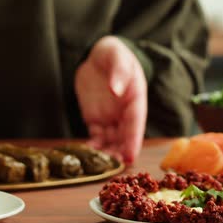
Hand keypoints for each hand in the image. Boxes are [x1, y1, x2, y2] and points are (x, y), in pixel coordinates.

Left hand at [74, 36, 146, 163]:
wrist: (98, 55)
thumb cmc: (113, 54)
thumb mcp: (116, 56)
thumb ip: (118, 71)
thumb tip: (115, 89)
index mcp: (134, 100)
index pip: (135, 124)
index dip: (133, 141)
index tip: (130, 156)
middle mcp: (124, 112)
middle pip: (123, 137)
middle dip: (119, 153)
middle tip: (113, 168)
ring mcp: (110, 117)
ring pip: (110, 140)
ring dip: (106, 153)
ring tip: (100, 166)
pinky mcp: (95, 118)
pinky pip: (95, 136)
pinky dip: (93, 146)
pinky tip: (87, 154)